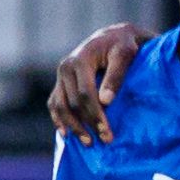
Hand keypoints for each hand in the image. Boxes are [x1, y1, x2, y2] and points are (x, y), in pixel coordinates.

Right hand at [48, 20, 150, 142]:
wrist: (114, 37)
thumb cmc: (124, 45)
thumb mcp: (125, 55)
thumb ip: (116, 76)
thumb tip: (106, 101)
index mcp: (80, 60)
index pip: (85, 94)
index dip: (96, 115)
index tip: (107, 133)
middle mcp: (65, 68)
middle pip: (72, 103)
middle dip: (87, 123)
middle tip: (104, 140)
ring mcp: (61, 76)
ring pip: (60, 106)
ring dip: (72, 126)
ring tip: (88, 142)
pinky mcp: (61, 82)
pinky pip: (55, 103)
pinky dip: (59, 119)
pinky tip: (66, 133)